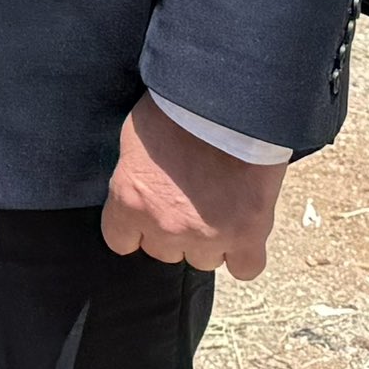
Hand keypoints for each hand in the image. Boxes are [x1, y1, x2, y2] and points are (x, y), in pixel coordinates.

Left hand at [101, 94, 284, 277]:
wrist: (226, 100)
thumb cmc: (175, 108)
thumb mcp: (135, 139)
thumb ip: (134, 176)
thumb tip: (140, 188)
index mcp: (130, 200)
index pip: (121, 241)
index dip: (137, 228)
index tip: (150, 213)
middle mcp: (165, 226)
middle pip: (165, 251)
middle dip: (176, 230)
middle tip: (190, 199)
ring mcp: (207, 234)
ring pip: (204, 259)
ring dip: (210, 239)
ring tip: (220, 206)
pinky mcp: (247, 235)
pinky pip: (245, 268)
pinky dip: (245, 255)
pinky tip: (244, 233)